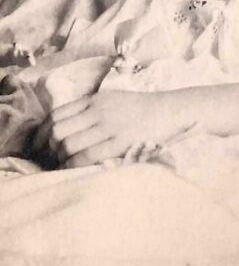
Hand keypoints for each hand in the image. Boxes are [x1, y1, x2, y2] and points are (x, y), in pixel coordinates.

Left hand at [32, 90, 183, 167]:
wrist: (171, 111)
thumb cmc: (140, 109)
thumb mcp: (112, 100)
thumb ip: (88, 110)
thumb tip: (61, 129)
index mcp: (95, 99)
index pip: (57, 115)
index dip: (40, 134)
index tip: (36, 148)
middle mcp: (98, 111)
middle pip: (58, 131)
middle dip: (47, 149)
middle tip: (48, 161)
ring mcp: (109, 126)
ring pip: (69, 145)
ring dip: (60, 160)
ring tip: (61, 167)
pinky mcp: (119, 142)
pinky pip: (86, 156)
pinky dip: (74, 166)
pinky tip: (73, 170)